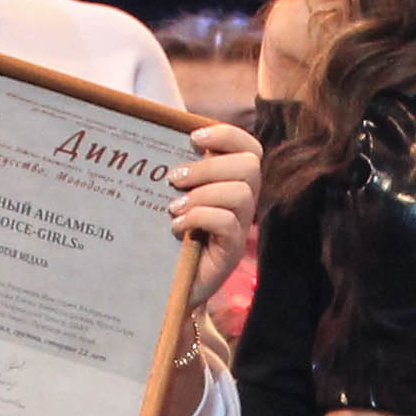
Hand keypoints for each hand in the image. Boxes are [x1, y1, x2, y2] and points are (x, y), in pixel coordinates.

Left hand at [172, 121, 261, 302]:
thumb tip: (165, 129)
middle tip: (174, 179)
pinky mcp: (231, 250)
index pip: (249, 147)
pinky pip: (227, 222)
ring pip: (241, 193)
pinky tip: (176, 227)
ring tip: (174, 207)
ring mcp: (240, 227)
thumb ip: (176, 168)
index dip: (227, 135)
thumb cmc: (166, 237)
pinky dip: (198, 218)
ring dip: (203, 195)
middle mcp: (243, 202)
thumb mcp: (171, 196)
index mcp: (231, 182)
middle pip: (250, 165)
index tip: (193, 137)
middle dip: (209, 166)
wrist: (165, 286)